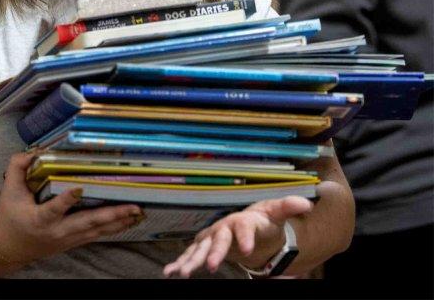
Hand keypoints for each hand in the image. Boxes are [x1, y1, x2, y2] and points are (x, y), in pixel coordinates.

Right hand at [0, 152, 142, 264]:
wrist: (8, 248)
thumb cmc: (10, 216)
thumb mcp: (10, 190)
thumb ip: (18, 167)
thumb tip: (34, 150)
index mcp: (39, 219)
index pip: (53, 209)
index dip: (66, 201)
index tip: (78, 188)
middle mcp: (57, 231)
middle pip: (86, 223)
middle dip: (110, 215)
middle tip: (131, 206)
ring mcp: (68, 238)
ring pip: (96, 230)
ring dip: (118, 221)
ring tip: (137, 211)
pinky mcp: (75, 241)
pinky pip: (97, 235)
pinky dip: (115, 228)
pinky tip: (129, 220)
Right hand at [163, 195, 312, 277]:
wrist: (250, 224)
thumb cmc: (263, 220)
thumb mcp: (277, 214)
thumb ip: (288, 207)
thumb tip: (306, 204)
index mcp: (243, 219)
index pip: (244, 226)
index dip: (244, 236)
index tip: (247, 248)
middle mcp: (225, 227)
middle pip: (219, 238)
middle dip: (215, 251)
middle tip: (212, 265)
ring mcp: (213, 237)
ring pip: (201, 248)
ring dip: (191, 259)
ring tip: (182, 272)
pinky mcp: (206, 247)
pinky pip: (192, 255)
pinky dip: (180, 262)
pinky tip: (170, 272)